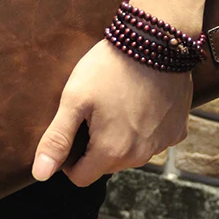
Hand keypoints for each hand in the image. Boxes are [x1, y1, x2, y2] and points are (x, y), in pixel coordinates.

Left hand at [31, 39, 191, 186]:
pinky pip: (154, 139)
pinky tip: (140, 102)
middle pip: (106, 165)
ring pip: (131, 153)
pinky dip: (145, 127)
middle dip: (95, 146)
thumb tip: (40, 174)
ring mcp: (162, 144)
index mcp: (111, 153)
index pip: (80, 177)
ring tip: (116, 103)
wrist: (155, 41)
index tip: (71, 129)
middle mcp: (140, 156)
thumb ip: (57, 139)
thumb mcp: (75, 99)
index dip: (69, 158)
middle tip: (93, 111)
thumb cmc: (109, 68)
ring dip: (120, 137)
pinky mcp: (178, 129)